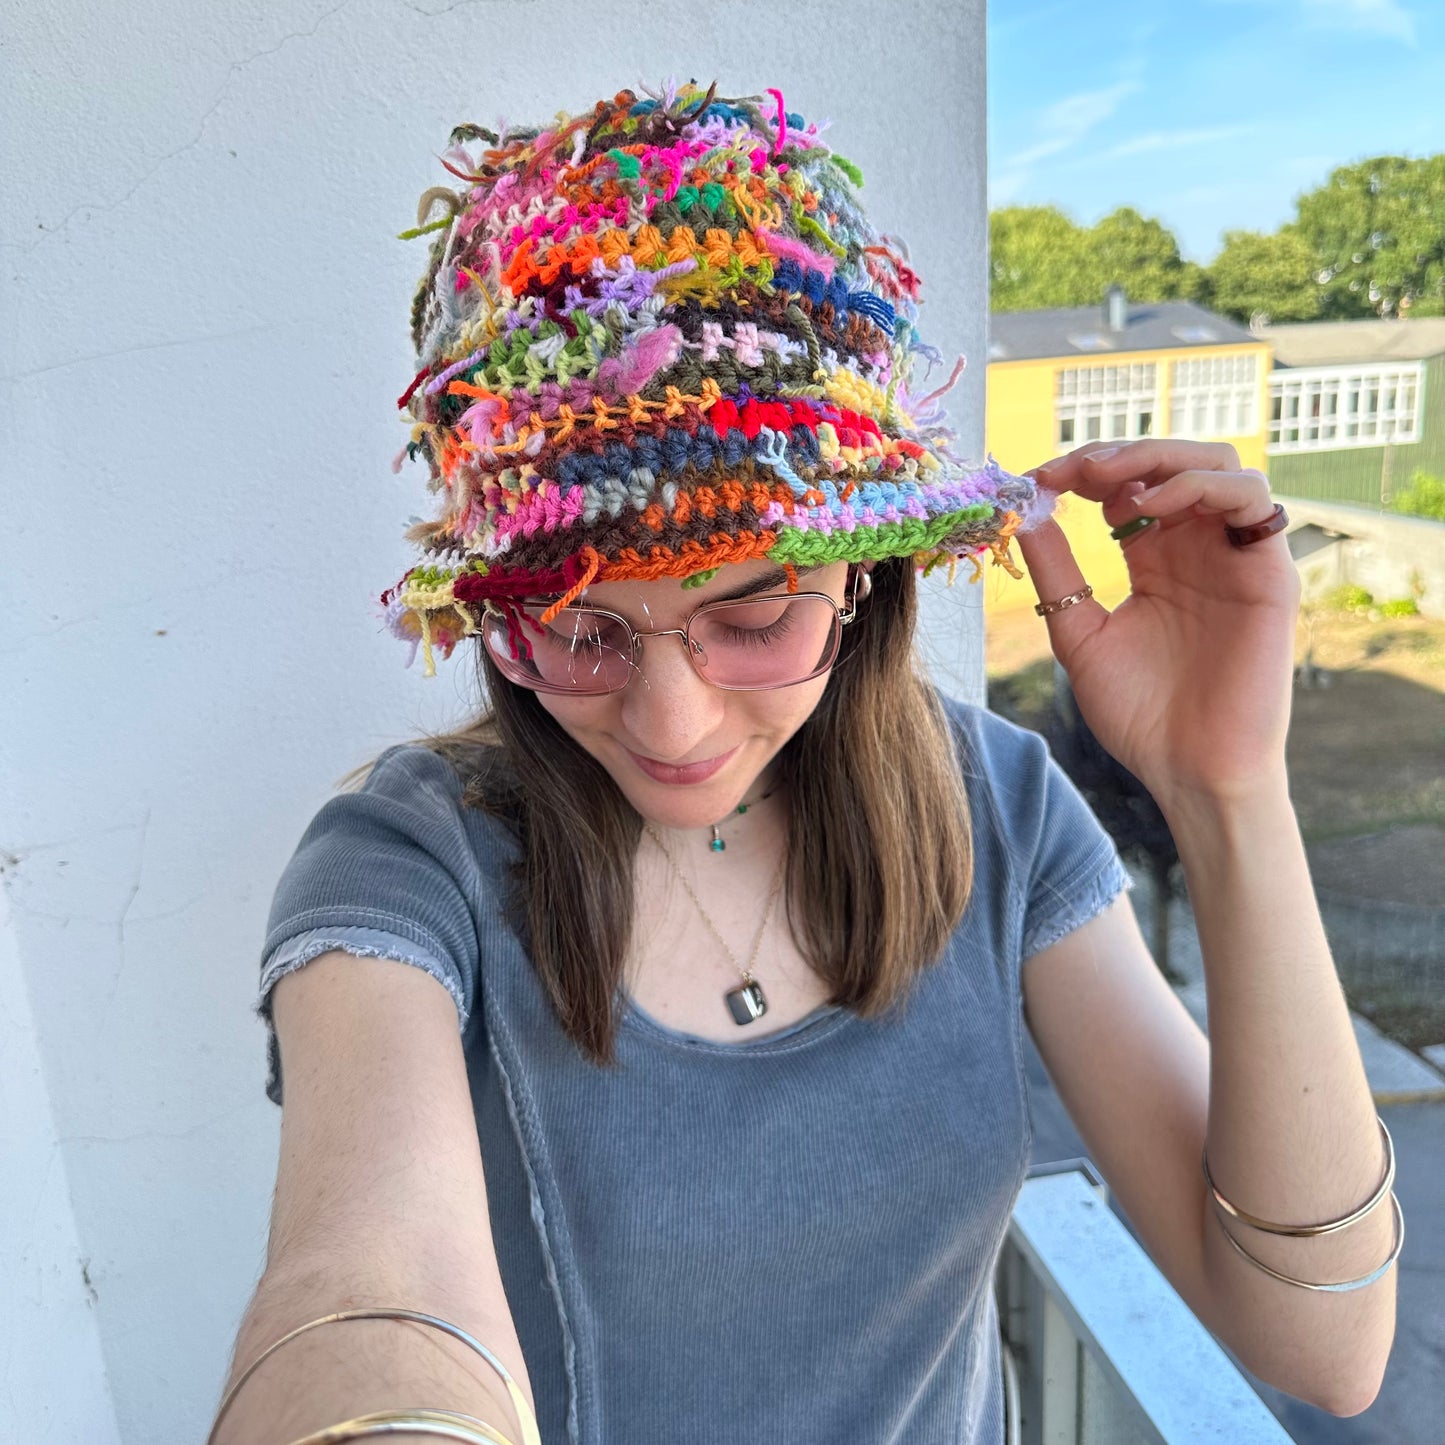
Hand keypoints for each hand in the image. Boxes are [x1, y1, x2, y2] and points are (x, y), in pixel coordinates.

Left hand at [1014, 439, 1300, 805]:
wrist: (1188, 771)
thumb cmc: (1140, 714)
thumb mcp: (1080, 634)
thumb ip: (1057, 573)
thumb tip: (1024, 513)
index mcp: (1155, 560)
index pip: (1126, 486)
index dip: (1082, 472)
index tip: (1035, 480)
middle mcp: (1197, 549)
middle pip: (1171, 462)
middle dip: (1116, 454)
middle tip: (1067, 469)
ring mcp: (1234, 557)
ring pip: (1216, 464)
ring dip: (1159, 457)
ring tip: (1105, 482)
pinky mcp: (1268, 573)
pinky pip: (1252, 500)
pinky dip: (1200, 486)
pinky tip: (1148, 509)